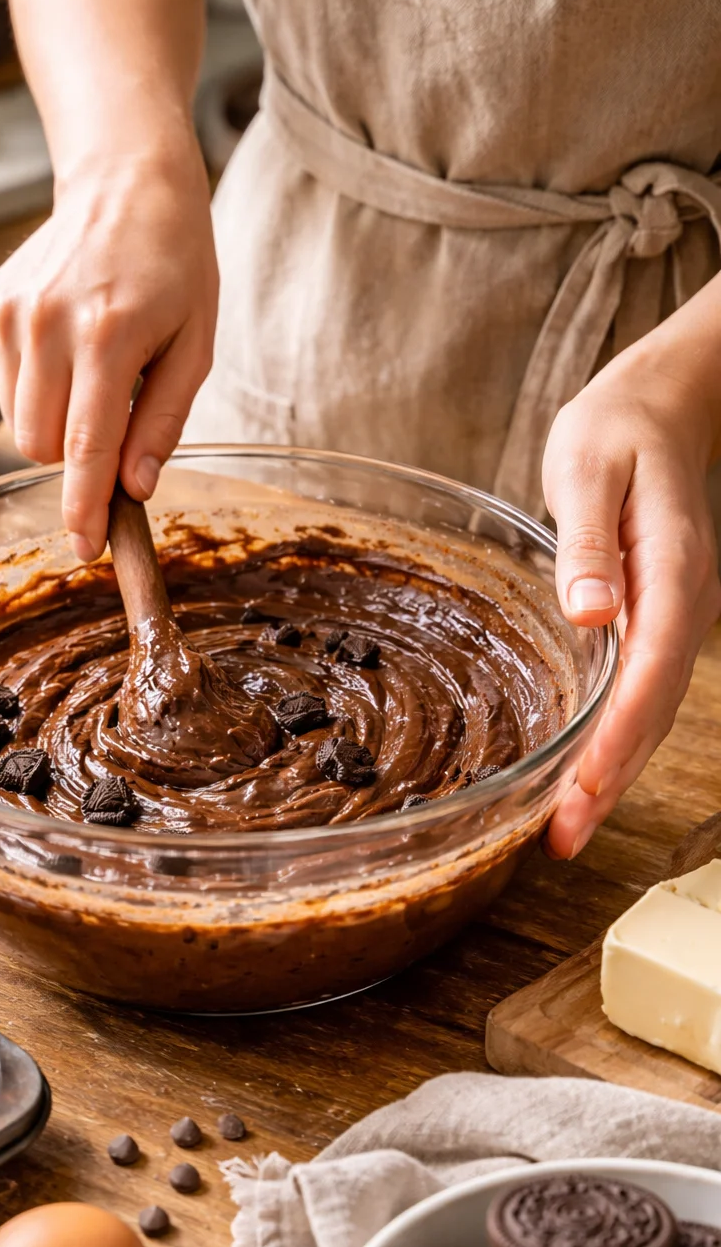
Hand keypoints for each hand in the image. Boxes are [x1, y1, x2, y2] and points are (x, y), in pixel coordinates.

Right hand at [0, 139, 217, 559]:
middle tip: (115, 421)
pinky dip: (35, 386)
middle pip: (42, 447)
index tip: (85, 548)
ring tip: (94, 366)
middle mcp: (46, 323)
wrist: (124, 183)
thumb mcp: (195, 346)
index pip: (84, 447)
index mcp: (106, 336)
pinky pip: (4, 388)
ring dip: (56, 419)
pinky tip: (65, 345)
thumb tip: (134, 489)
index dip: (83, 507)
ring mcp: (7, 313)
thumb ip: (162, 422)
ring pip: (19, 423)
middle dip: (75, 458)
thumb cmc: (172, 266)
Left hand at [542, 347, 720, 859]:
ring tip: (566, 829)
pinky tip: (582, 772)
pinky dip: (615, 739)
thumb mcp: (590, 468)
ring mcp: (674, 617)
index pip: (650, 673)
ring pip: (651, 711)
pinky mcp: (655, 620)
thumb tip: (591, 610)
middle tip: (563, 840)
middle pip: (654, 711)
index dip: (617, 738)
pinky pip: (641, 692)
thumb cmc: (617, 430)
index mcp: (671, 573)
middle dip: (611, 779)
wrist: (660, 406)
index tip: (582, 790)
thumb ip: (590, 542)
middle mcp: (683, 607)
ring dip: (613, 772)